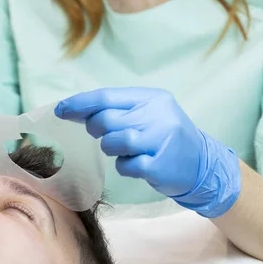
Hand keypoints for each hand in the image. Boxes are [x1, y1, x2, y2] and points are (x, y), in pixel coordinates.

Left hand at [55, 87, 240, 217]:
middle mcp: (158, 115)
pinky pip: (125, 166)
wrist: (202, 164)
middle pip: (106, 120)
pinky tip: (138, 164)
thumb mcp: (148, 114)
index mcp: (152, 98)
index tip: (60, 110)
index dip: (80, 104)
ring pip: (113, 142)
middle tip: (105, 135)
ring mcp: (160, 140)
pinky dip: (125, 167)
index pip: (107, 97)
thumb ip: (117, 110)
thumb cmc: (165, 137)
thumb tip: (75, 111)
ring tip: (126, 150)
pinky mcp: (159, 166)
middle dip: (97, 129)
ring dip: (112, 149)